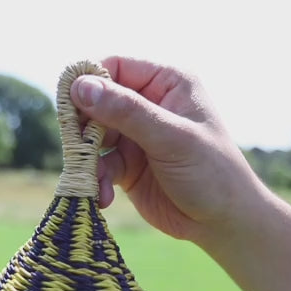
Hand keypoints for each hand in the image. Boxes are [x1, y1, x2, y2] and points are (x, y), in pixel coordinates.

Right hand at [70, 56, 259, 241]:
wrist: (220, 221)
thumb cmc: (210, 172)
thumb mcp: (170, 138)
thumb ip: (126, 112)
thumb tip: (81, 88)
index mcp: (165, 84)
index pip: (116, 68)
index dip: (90, 82)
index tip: (71, 104)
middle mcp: (147, 106)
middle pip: (97, 104)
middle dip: (85, 129)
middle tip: (77, 148)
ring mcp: (135, 138)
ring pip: (94, 139)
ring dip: (88, 160)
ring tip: (91, 181)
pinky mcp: (127, 167)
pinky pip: (100, 166)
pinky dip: (97, 181)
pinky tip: (103, 198)